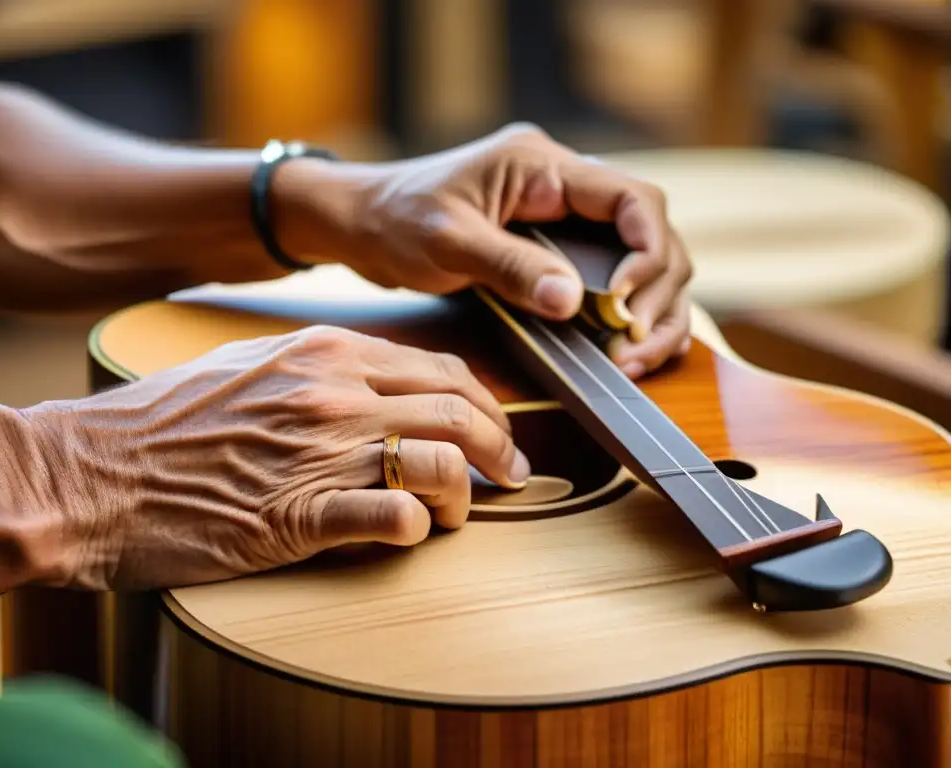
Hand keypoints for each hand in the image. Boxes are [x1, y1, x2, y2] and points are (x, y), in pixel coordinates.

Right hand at [23, 327, 526, 590]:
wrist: (83, 471)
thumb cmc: (159, 424)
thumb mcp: (248, 366)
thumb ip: (319, 369)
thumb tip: (379, 387)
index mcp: (324, 352)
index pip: (441, 369)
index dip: (484, 404)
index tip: (496, 433)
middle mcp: (332, 393)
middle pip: (458, 410)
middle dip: (500, 447)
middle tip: (510, 477)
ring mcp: (316, 451)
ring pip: (440, 461)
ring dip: (466, 495)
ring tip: (456, 516)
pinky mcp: (293, 515)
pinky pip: (389, 515)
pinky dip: (416, 528)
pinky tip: (408, 533)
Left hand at [282, 124, 692, 378]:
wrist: (361, 224)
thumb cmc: (394, 220)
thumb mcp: (448, 243)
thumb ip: (510, 267)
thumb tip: (572, 301)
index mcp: (542, 167)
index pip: (632, 197)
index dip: (648, 249)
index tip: (627, 302)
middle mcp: (564, 187)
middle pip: (651, 231)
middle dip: (657, 290)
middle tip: (631, 344)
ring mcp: (563, 219)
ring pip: (642, 258)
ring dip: (651, 309)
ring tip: (632, 359)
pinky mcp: (554, 249)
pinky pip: (612, 278)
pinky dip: (626, 315)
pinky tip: (620, 349)